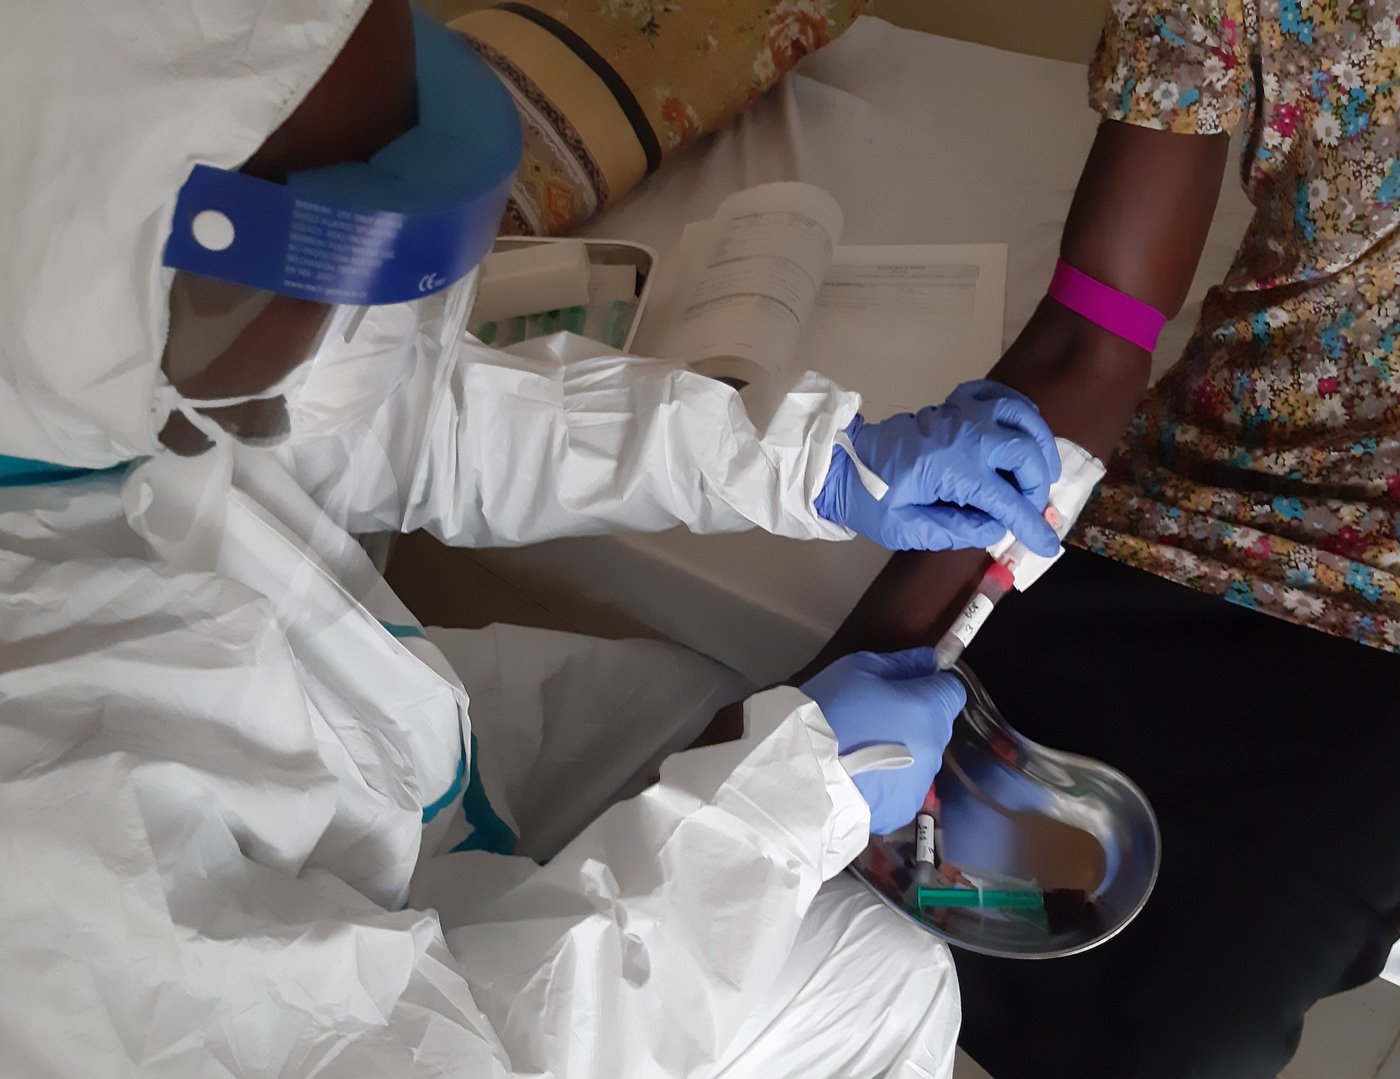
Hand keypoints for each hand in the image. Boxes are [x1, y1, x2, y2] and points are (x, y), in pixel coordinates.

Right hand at [800, 647, 965, 834]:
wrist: (802, 774)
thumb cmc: (830, 712)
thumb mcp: (857, 670)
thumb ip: (901, 663)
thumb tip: (929, 660)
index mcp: (929, 711)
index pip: (952, 691)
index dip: (929, 685)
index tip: (904, 686)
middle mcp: (934, 749)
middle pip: (935, 726)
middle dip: (913, 719)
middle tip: (872, 717)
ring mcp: (919, 783)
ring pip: (919, 758)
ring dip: (901, 751)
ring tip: (861, 751)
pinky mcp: (901, 809)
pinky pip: (901, 787)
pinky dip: (887, 780)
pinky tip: (859, 775)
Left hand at [815, 379, 1061, 555]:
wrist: (840, 461)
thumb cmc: (868, 498)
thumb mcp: (906, 528)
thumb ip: (956, 530)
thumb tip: (996, 528)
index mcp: (949, 468)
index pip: (1005, 499)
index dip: (1031, 524)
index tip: (1046, 544)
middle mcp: (962, 434)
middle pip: (1024, 450)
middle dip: (1038, 482)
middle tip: (1033, 507)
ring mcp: (959, 414)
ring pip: (1019, 416)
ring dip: (1039, 443)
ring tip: (1041, 470)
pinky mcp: (952, 405)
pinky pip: (996, 395)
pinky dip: (1017, 410)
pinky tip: (1021, 430)